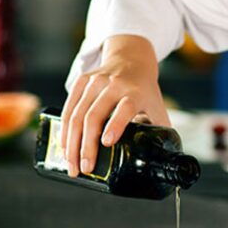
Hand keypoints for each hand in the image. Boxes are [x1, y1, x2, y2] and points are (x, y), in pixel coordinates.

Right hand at [60, 35, 170, 176]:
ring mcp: (95, 82)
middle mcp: (113, 85)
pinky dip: (63, 129)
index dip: (115, 125)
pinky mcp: (81, 81)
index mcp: (135, 93)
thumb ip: (159, 129)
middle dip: (86, 145)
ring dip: (70, 142)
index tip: (107, 142)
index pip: (124, 108)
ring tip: (71, 164)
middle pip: (94, 116)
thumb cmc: (144, 89)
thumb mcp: (156, 105)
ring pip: (76, 114)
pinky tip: (64, 146)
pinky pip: (68, 108)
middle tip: (84, 168)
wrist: (131, 58)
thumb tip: (164, 157)